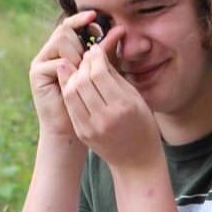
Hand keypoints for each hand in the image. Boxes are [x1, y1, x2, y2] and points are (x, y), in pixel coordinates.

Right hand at [29, 11, 98, 144]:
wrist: (73, 131)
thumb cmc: (91, 105)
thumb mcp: (102, 75)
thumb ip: (107, 53)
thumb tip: (121, 29)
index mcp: (64, 50)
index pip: (71, 25)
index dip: (82, 20)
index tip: (96, 18)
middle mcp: (50, 53)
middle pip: (65, 29)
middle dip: (81, 41)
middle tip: (89, 58)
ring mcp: (41, 62)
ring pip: (61, 40)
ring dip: (77, 54)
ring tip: (83, 72)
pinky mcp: (36, 74)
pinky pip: (57, 61)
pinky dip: (69, 68)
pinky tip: (75, 79)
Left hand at [56, 30, 163, 171]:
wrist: (136, 162)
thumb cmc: (142, 125)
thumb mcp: (136, 99)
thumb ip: (115, 77)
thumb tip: (97, 54)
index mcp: (123, 107)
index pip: (100, 73)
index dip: (95, 57)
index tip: (95, 50)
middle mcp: (106, 118)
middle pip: (83, 80)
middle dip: (83, 64)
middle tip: (86, 58)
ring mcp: (91, 128)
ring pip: (71, 92)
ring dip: (72, 76)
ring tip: (79, 69)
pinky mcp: (83, 133)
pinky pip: (70, 106)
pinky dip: (69, 90)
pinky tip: (72, 82)